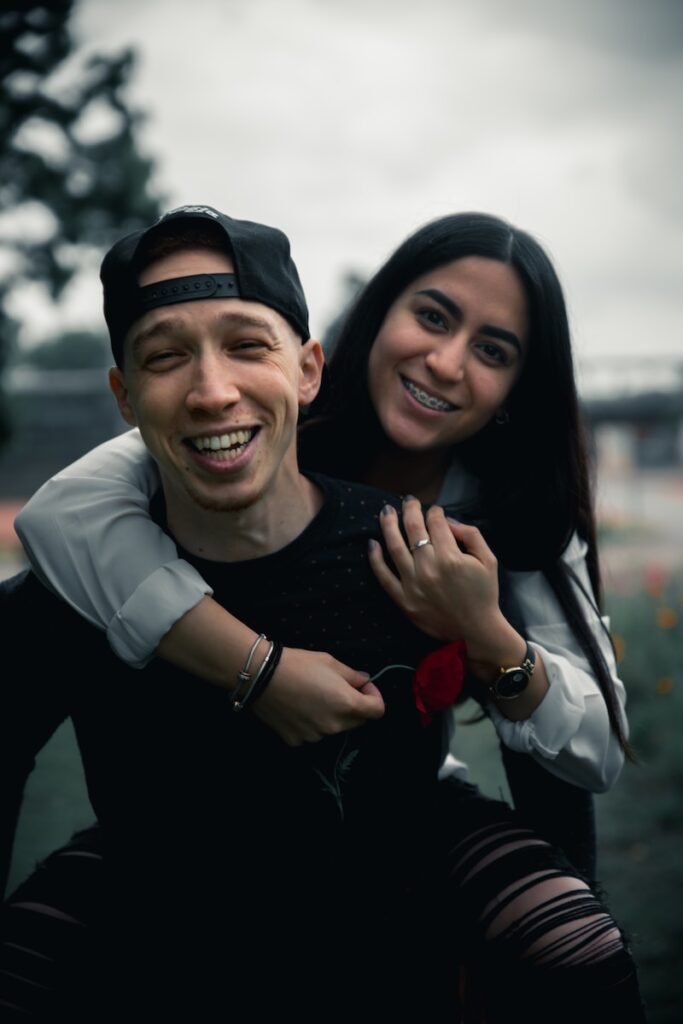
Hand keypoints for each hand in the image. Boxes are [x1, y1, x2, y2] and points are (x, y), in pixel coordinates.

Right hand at [251, 646, 384, 746]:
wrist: (261, 676)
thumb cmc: (298, 664)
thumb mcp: (330, 662)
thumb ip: (353, 676)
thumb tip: (364, 682)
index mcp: (347, 704)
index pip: (378, 711)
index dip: (374, 696)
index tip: (362, 686)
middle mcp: (334, 726)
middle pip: (358, 721)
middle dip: (354, 706)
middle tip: (337, 689)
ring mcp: (315, 736)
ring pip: (333, 728)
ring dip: (331, 716)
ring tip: (312, 697)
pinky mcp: (296, 741)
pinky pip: (312, 733)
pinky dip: (310, 723)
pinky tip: (297, 708)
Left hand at [367, 498, 503, 654]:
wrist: (476, 630)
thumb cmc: (484, 593)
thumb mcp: (488, 559)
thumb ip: (470, 534)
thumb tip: (447, 521)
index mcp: (450, 557)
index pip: (435, 523)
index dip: (434, 511)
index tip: (434, 509)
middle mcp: (428, 568)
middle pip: (413, 529)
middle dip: (409, 509)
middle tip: (408, 500)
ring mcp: (413, 584)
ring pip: (394, 546)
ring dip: (388, 525)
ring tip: (386, 511)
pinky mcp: (403, 600)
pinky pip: (383, 576)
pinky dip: (375, 558)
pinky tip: (372, 543)